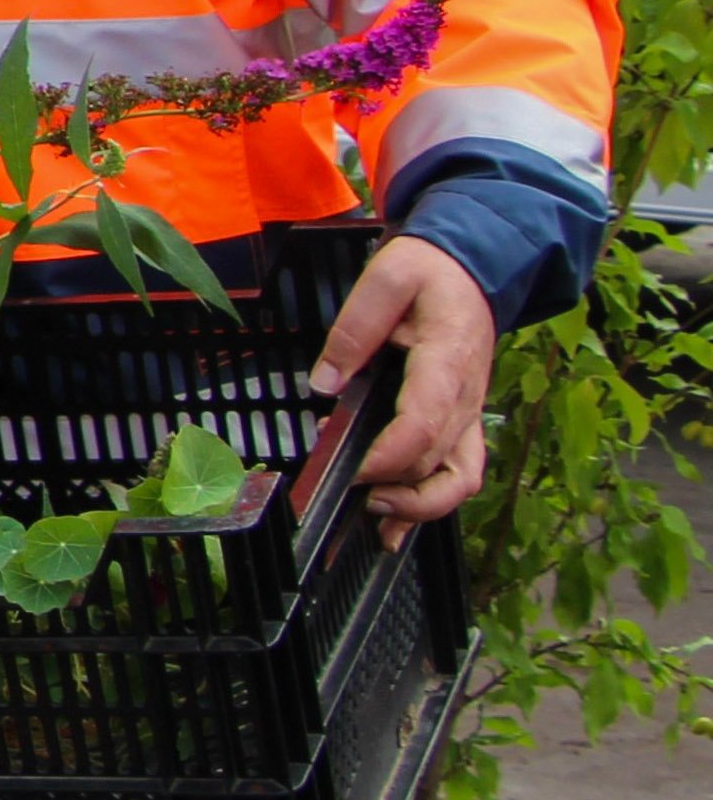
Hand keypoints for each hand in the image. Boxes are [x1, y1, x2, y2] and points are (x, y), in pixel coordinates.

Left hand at [313, 233, 496, 547]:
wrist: (474, 269)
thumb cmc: (429, 273)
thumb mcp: (388, 278)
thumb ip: (355, 329)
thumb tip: (325, 383)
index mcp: (447, 363)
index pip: (423, 425)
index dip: (387, 457)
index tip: (347, 471)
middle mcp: (466, 399)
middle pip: (437, 463)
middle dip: (392, 487)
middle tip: (341, 490)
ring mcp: (469, 415)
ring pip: (459, 480)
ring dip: (419, 508)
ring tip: (372, 515)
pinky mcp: (464, 422)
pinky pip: (459, 475)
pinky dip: (429, 506)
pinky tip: (394, 531)